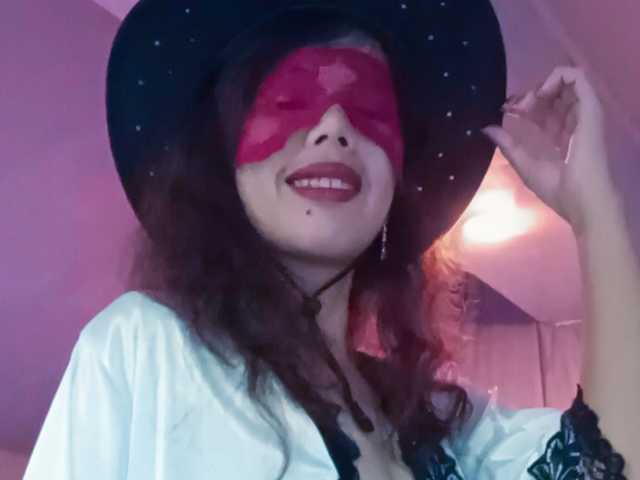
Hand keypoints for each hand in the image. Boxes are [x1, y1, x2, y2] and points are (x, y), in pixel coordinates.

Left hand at [481, 66, 616, 236]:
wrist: (580, 198)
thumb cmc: (556, 187)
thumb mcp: (524, 164)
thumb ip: (507, 144)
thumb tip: (486, 128)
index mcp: (560, 134)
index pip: (543, 109)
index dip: (522, 105)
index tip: (505, 111)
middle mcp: (573, 120)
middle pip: (552, 93)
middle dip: (528, 94)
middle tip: (512, 107)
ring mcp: (583, 112)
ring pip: (564, 81)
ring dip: (540, 86)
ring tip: (526, 103)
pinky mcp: (590, 106)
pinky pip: (577, 76)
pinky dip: (556, 77)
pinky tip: (541, 94)